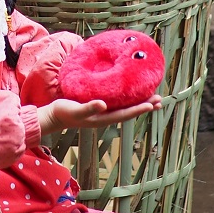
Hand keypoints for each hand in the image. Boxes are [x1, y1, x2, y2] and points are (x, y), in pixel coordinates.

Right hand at [37, 96, 162, 133]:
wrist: (54, 116)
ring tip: (152, 98)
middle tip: (159, 100)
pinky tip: (131, 94)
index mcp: (102, 118)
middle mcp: (106, 116)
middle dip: (144, 106)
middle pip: (129, 112)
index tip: (151, 104)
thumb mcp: (75, 109)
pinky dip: (128, 99)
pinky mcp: (99, 107)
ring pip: (125, 108)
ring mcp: (103, 112)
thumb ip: (88, 108)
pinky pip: (118, 103)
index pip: (125, 114)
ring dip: (139, 103)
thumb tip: (103, 105)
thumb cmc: (64, 112)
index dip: (138, 109)